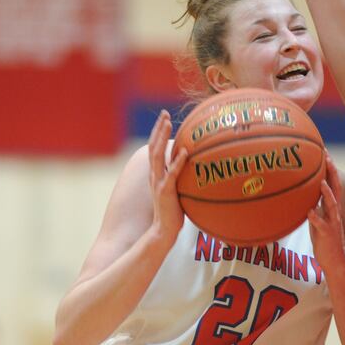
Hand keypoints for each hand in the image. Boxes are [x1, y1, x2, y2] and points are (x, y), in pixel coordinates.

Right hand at [148, 110, 187, 242]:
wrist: (163, 231)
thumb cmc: (173, 211)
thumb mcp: (175, 190)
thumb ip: (179, 178)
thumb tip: (192, 166)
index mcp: (156, 174)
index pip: (154, 148)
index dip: (158, 133)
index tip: (164, 118)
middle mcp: (154, 176)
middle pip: (153, 147)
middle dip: (158, 129)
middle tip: (164, 113)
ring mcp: (158, 183)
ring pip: (158, 156)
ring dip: (163, 139)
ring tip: (169, 124)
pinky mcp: (165, 191)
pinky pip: (172, 174)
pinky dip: (177, 161)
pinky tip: (184, 151)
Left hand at [307, 152, 344, 272]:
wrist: (334, 262)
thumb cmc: (324, 241)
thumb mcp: (318, 220)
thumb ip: (315, 207)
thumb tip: (307, 195)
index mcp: (331, 208)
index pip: (332, 184)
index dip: (329, 169)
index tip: (324, 153)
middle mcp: (334, 212)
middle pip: (335, 188)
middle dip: (331, 173)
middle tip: (326, 157)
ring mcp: (332, 223)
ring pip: (332, 205)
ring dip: (327, 193)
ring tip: (321, 182)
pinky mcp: (327, 234)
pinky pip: (321, 225)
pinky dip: (315, 218)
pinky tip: (309, 211)